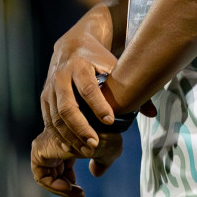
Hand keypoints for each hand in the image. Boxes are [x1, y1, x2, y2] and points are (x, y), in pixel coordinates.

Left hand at [29, 129, 124, 196]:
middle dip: (66, 188)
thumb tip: (95, 173)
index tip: (81, 196)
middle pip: (53, 173)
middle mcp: (53, 142)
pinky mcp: (39, 150)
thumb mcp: (105, 154)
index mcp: (66, 140)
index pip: (62, 168)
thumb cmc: (107, 137)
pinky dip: (53, 186)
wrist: (103, 130)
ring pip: (46, 177)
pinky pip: (41, 176)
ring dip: (61, 190)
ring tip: (78, 195)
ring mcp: (44, 145)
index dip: (70, 184)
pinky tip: (69, 188)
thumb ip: (100, 163)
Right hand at [41, 19, 120, 154]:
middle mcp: (62, 76)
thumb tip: (151, 113)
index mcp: (80, 65)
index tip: (110, 121)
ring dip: (71, 136)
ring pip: (57, 117)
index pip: (89, 88)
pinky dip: (60, 135)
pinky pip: (49, 121)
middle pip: (68, 106)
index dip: (99, 105)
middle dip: (81, 127)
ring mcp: (50, 88)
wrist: (72, 45)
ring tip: (87, 150)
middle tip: (95, 144)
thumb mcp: (114, 66)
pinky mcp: (45, 98)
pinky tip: (72, 147)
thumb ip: (132, 88)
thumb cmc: (98, 59)